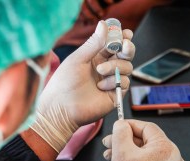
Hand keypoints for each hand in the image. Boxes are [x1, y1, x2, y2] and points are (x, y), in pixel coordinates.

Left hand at [31, 20, 134, 152]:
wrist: (62, 107)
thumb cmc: (64, 82)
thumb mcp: (78, 59)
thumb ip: (94, 43)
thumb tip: (104, 24)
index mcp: (96, 57)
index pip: (114, 44)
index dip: (121, 37)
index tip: (125, 33)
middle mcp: (105, 67)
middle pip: (125, 54)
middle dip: (127, 48)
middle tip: (124, 46)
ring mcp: (111, 80)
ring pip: (127, 66)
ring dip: (116, 66)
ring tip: (100, 70)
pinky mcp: (115, 94)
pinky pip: (125, 82)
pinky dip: (114, 81)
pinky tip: (101, 86)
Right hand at [102, 120, 188, 160]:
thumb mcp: (121, 152)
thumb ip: (120, 132)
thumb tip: (121, 124)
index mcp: (167, 149)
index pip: (147, 127)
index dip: (128, 125)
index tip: (117, 126)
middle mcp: (173, 158)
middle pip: (144, 140)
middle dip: (123, 141)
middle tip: (109, 143)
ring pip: (144, 151)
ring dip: (126, 151)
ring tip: (110, 155)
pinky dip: (134, 160)